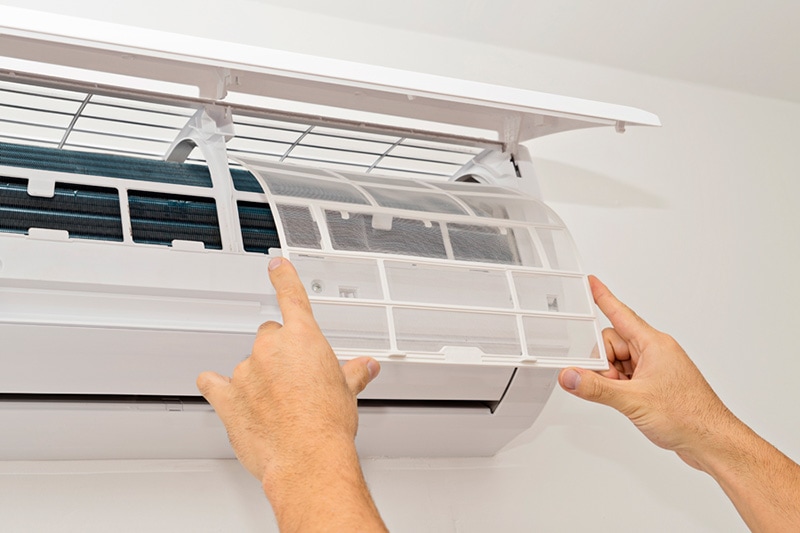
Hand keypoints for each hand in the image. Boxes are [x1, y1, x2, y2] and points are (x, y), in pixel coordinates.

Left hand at [197, 257, 385, 530]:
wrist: (307, 457)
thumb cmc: (328, 425)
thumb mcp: (348, 392)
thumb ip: (354, 373)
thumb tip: (366, 367)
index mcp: (303, 338)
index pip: (292, 297)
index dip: (284, 277)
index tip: (276, 265)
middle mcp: (271, 348)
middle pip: (270, 336)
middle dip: (281, 353)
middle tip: (297, 381)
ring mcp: (247, 371)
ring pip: (249, 364)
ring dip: (259, 377)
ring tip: (277, 406)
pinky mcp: (227, 397)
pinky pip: (213, 383)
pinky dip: (218, 387)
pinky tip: (224, 392)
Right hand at [559, 276, 799, 532]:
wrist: (711, 440)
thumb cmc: (688, 415)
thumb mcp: (632, 400)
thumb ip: (595, 387)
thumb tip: (570, 376)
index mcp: (653, 344)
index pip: (620, 313)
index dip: (602, 297)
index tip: (591, 282)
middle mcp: (655, 352)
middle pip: (613, 343)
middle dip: (603, 363)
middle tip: (608, 382)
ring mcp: (656, 368)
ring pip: (618, 361)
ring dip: (613, 378)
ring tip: (625, 398)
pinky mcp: (656, 383)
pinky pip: (627, 375)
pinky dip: (621, 387)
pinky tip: (628, 401)